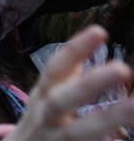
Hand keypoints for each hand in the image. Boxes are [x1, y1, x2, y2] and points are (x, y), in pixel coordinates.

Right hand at [4, 26, 133, 140]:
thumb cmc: (39, 123)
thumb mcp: (44, 96)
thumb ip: (63, 77)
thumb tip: (86, 50)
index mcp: (42, 95)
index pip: (55, 69)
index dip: (75, 50)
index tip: (100, 31)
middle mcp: (44, 117)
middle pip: (62, 100)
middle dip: (89, 85)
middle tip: (123, 68)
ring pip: (77, 133)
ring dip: (107, 119)